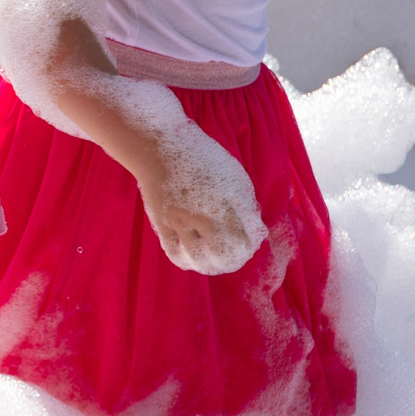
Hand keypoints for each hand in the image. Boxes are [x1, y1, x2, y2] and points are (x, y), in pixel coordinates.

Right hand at [143, 139, 266, 274]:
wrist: (159, 149)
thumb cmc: (200, 158)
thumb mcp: (231, 173)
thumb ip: (245, 200)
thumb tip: (255, 228)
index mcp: (227, 198)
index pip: (246, 234)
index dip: (251, 245)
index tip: (250, 246)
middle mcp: (205, 211)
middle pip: (225, 251)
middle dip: (233, 260)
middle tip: (234, 260)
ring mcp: (182, 219)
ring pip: (199, 257)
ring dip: (211, 266)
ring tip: (215, 266)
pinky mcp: (162, 223)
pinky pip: (175, 252)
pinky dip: (186, 262)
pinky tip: (192, 261)